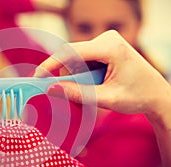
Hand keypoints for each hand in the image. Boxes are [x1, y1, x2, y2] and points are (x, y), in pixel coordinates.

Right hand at [34, 30, 170, 115]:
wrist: (156, 95)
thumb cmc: (138, 96)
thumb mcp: (107, 99)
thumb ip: (78, 94)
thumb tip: (52, 89)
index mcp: (111, 48)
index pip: (71, 52)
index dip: (51, 64)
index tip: (38, 77)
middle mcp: (107, 39)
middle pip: (72, 54)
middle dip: (65, 74)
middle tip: (67, 93)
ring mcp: (106, 41)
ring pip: (76, 57)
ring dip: (74, 75)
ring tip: (89, 90)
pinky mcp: (105, 47)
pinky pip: (82, 58)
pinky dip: (81, 73)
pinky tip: (92, 83)